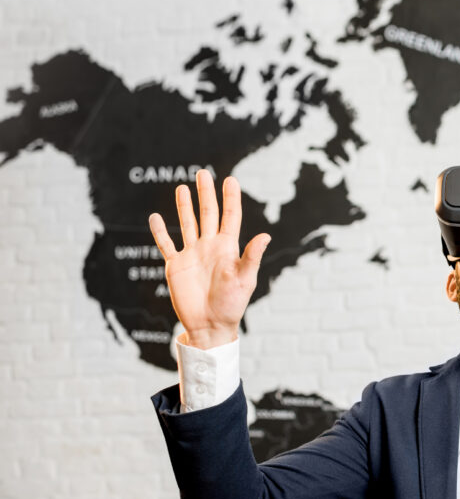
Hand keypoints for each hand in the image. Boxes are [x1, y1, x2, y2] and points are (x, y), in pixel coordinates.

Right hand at [148, 170, 269, 348]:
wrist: (210, 325)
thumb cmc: (232, 305)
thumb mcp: (245, 280)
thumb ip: (252, 256)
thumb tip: (265, 235)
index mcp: (228, 248)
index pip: (230, 217)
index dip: (230, 198)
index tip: (230, 179)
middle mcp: (210, 247)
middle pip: (207, 214)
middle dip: (206, 194)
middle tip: (203, 173)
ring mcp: (192, 255)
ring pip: (187, 224)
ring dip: (185, 207)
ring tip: (182, 188)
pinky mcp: (177, 266)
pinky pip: (166, 245)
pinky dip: (160, 232)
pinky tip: (155, 217)